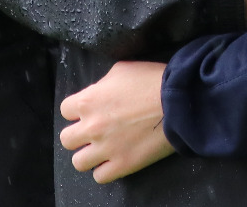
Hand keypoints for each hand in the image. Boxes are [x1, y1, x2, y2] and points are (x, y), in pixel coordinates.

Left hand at [59, 61, 175, 182]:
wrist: (180, 101)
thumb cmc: (153, 80)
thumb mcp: (122, 70)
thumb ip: (102, 84)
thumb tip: (98, 94)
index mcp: (88, 101)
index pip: (65, 110)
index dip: (78, 110)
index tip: (91, 110)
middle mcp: (92, 127)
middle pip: (67, 139)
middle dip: (80, 134)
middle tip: (96, 131)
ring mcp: (106, 149)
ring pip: (78, 162)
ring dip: (89, 155)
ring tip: (103, 149)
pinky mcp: (122, 165)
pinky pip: (100, 177)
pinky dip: (105, 170)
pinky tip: (115, 159)